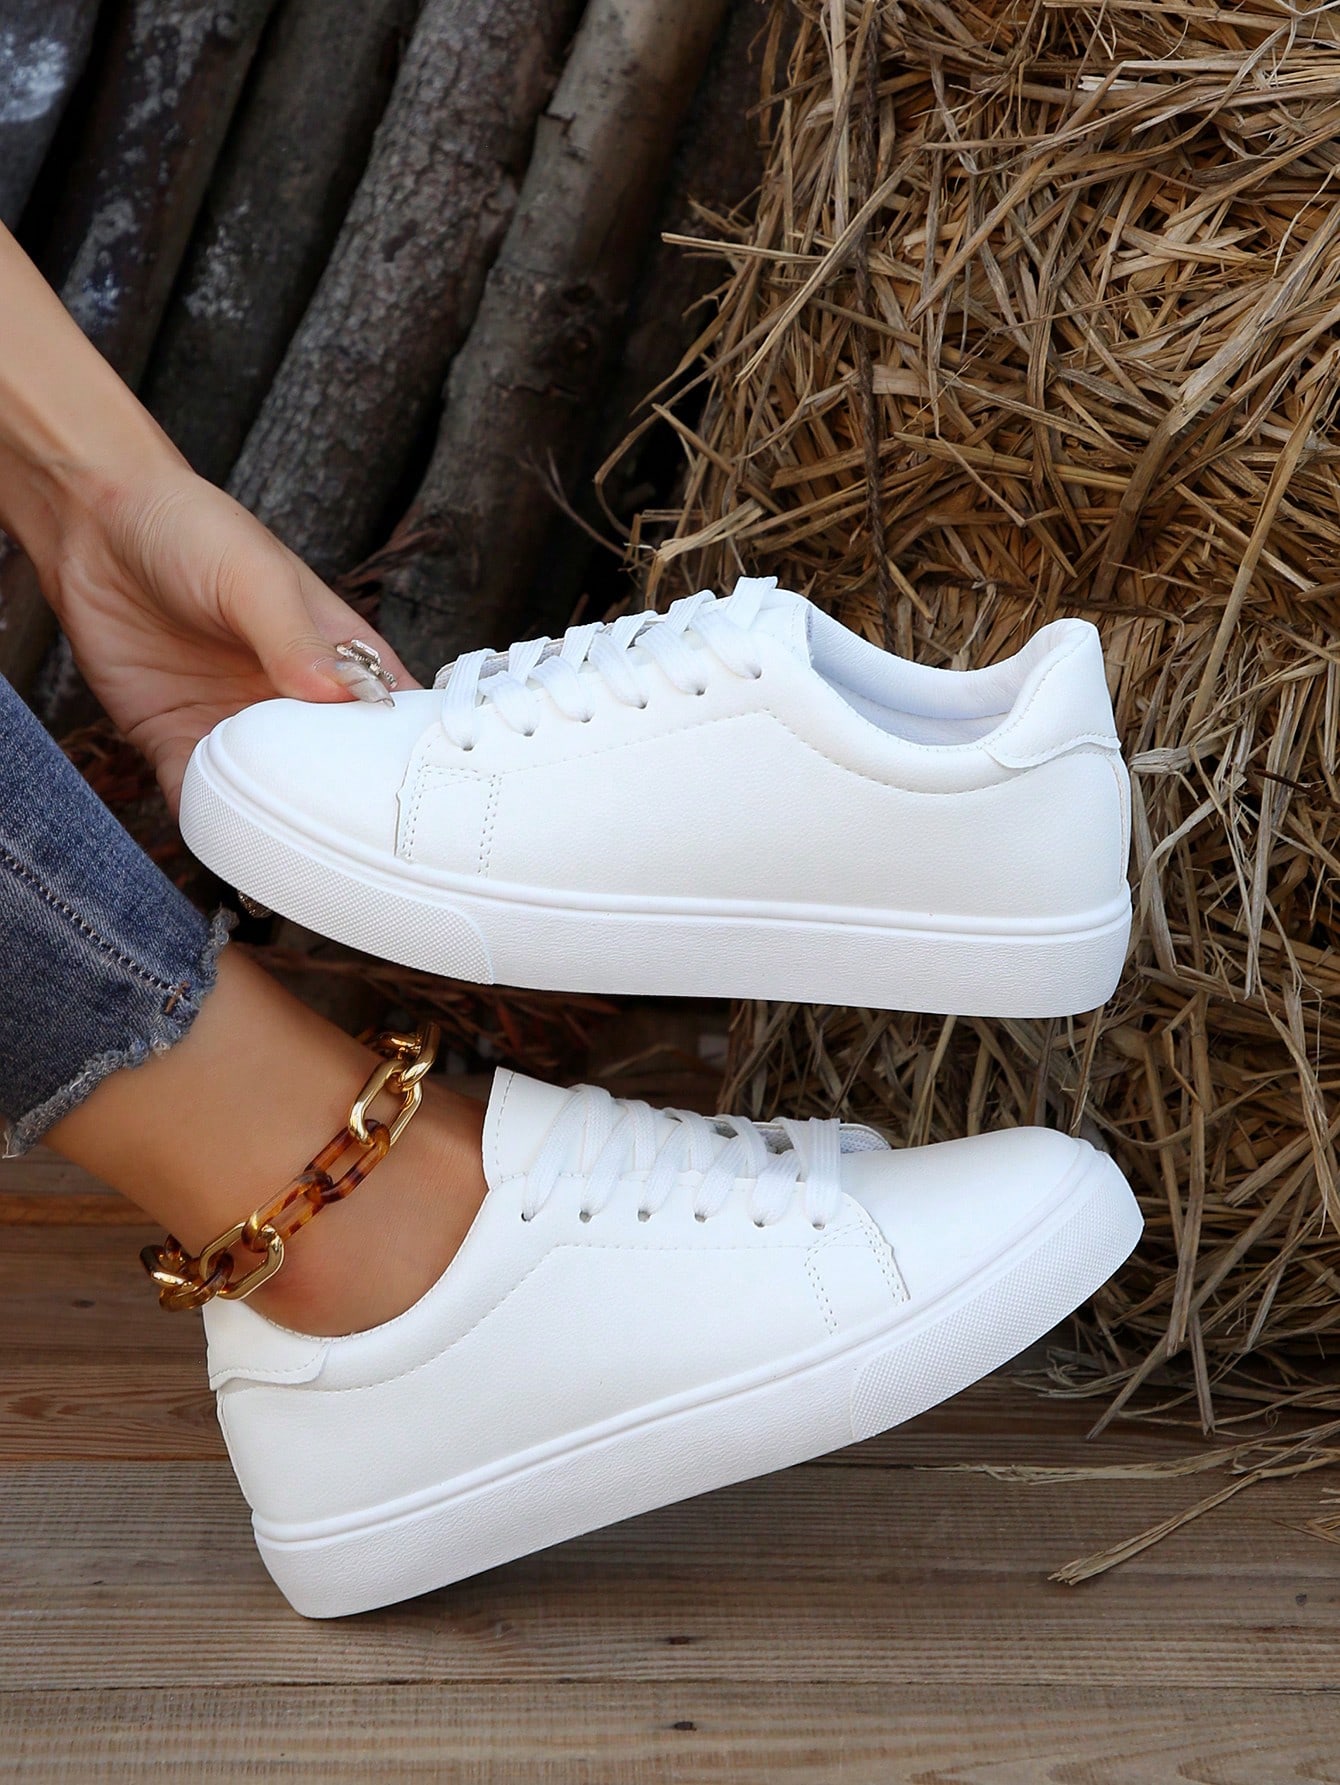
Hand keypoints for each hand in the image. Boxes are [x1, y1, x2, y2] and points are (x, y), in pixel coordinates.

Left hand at [45, 463, 415, 811]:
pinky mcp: (176, 740)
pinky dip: (208, 818)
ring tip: (288, 849)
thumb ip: (294, 639)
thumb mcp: (255, 578)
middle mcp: (293, 701)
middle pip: (335, 772)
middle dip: (345, 807)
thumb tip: (338, 695)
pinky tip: (218, 832)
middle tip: (354, 840)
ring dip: (276, 822)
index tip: (427, 797)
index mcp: (335, 657)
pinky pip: (197, 794)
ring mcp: (235, 725)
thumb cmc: (194, 531)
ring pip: (270, 796)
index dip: (411, 757)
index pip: (390, 715)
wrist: (94, 524)